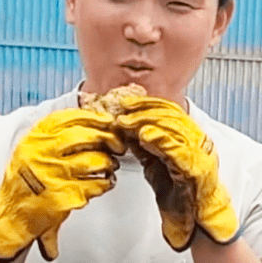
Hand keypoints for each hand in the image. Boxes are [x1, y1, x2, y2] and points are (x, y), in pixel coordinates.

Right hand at [0, 109, 125, 260]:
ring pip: (93, 160)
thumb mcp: (30, 148)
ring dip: (108, 162)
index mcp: (35, 138)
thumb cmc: (24, 180)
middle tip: (117, 144)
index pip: (69, 118)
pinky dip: (106, 183)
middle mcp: (42, 153)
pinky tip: (104, 183)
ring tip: (110, 166)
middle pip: (84, 136)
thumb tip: (90, 123)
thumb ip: (53, 134)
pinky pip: (95, 185)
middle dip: (107, 138)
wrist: (11, 211)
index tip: (108, 121)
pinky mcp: (64, 196)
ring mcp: (53, 175)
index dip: (94, 117)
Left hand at [117, 96, 238, 249]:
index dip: (147, 103)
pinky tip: (145, 135)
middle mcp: (197, 143)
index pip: (170, 111)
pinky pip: (178, 151)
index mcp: (189, 138)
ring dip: (147, 122)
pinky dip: (161, 140)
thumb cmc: (176, 193)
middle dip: (143, 110)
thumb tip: (124, 129)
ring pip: (174, 129)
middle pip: (171, 116)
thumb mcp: (153, 163)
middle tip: (123, 109)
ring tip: (127, 121)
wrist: (193, 220)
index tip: (126, 101)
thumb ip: (142, 146)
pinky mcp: (196, 171)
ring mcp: (199, 155)